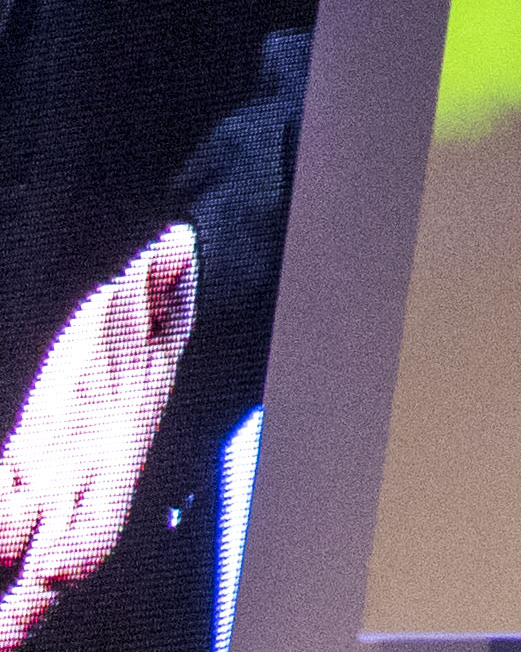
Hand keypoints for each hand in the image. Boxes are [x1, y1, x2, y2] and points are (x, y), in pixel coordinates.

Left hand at [0, 226, 189, 645]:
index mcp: (117, 449)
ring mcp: (45, 475)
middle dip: (27, 604)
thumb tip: (174, 246)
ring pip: (14, 545)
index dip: (81, 541)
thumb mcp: (149, 296)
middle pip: (54, 553)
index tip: (58, 571)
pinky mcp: (21, 464)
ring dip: (1, 591)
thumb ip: (158, 280)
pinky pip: (0, 508)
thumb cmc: (143, 312)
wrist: (126, 320)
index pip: (102, 508)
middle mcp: (79, 475)